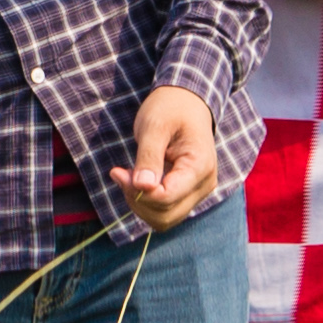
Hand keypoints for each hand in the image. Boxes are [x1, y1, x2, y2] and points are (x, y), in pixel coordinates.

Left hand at [117, 85, 222, 230]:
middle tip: (120, 173)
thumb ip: (149, 157)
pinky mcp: (187, 194)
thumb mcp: (155, 126)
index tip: (118, 171)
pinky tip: (136, 181)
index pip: (166, 197)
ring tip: (127, 175)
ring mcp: (197, 192)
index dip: (138, 192)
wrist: (186, 102)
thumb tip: (143, 186)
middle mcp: (204, 185)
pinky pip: (164, 212)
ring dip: (139, 203)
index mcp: (200, 166)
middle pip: (165, 215)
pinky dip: (145, 202)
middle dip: (137, 200)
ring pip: (163, 219)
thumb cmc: (170, 108)